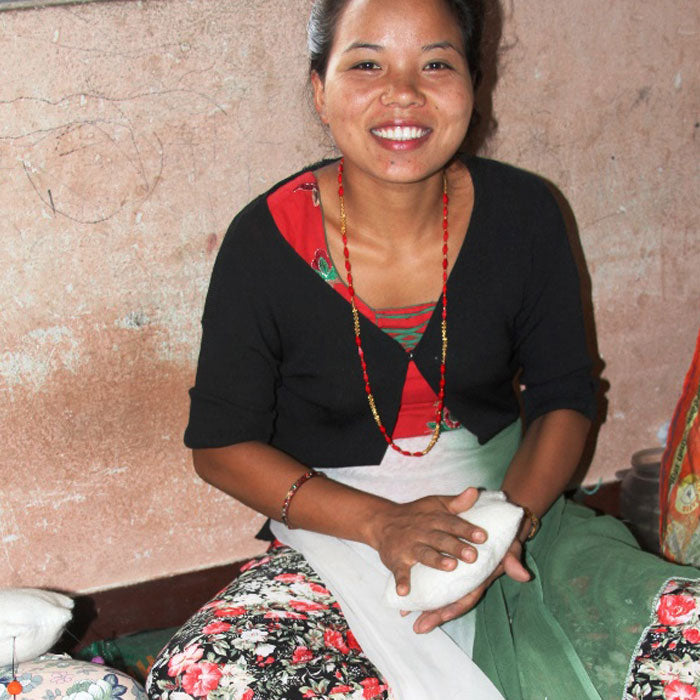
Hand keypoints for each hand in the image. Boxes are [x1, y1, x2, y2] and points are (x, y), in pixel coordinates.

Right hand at [368, 487, 486, 597]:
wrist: (383, 521)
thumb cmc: (417, 515)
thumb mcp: (436, 504)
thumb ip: (457, 502)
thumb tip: (475, 491)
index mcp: (434, 519)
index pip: (452, 523)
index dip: (467, 529)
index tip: (483, 536)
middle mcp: (422, 532)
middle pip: (441, 539)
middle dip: (456, 547)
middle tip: (473, 556)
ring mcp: (408, 547)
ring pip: (424, 554)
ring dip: (436, 561)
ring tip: (450, 567)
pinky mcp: (396, 560)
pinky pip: (399, 571)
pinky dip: (401, 581)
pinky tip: (404, 591)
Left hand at [411, 537, 530, 633]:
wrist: (502, 519)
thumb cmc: (506, 536)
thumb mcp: (510, 545)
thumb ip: (512, 559)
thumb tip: (523, 575)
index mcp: (480, 577)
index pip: (467, 597)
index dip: (455, 607)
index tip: (441, 617)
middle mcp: (467, 578)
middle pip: (450, 599)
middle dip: (435, 613)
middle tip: (418, 626)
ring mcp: (457, 571)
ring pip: (439, 591)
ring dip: (424, 603)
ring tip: (406, 615)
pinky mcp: (447, 559)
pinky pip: (432, 574)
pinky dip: (418, 582)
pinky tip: (403, 592)